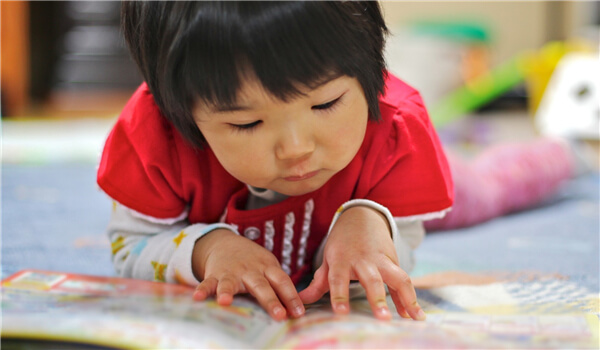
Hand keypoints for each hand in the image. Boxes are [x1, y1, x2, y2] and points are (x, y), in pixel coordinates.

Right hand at [191, 229, 304, 320]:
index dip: (291, 297)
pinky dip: (202, 290)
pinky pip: (207, 283)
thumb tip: (296, 311)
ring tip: (225, 302)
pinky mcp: (214, 275)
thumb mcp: (268, 267)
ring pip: (230, 283)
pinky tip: (197, 298)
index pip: (282, 281)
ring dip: (227, 291)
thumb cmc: (253, 262)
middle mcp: (250, 270)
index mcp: (267, 267)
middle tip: (279, 315)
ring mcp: (231, 272)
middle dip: (270, 301)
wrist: (225, 243)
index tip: (299, 313)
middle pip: (261, 285)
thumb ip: (279, 286)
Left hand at [298, 206, 425, 320]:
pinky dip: (409, 297)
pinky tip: (413, 314)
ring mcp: (381, 259)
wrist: (361, 216)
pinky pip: (403, 279)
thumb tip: (301, 302)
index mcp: (341, 259)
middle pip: (371, 279)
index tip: (341, 312)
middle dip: (377, 298)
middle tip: (382, 318)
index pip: (338, 278)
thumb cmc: (342, 243)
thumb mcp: (328, 258)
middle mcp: (363, 259)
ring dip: (405, 297)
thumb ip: (318, 283)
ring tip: (412, 317)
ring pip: (396, 277)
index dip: (339, 295)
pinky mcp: (394, 260)